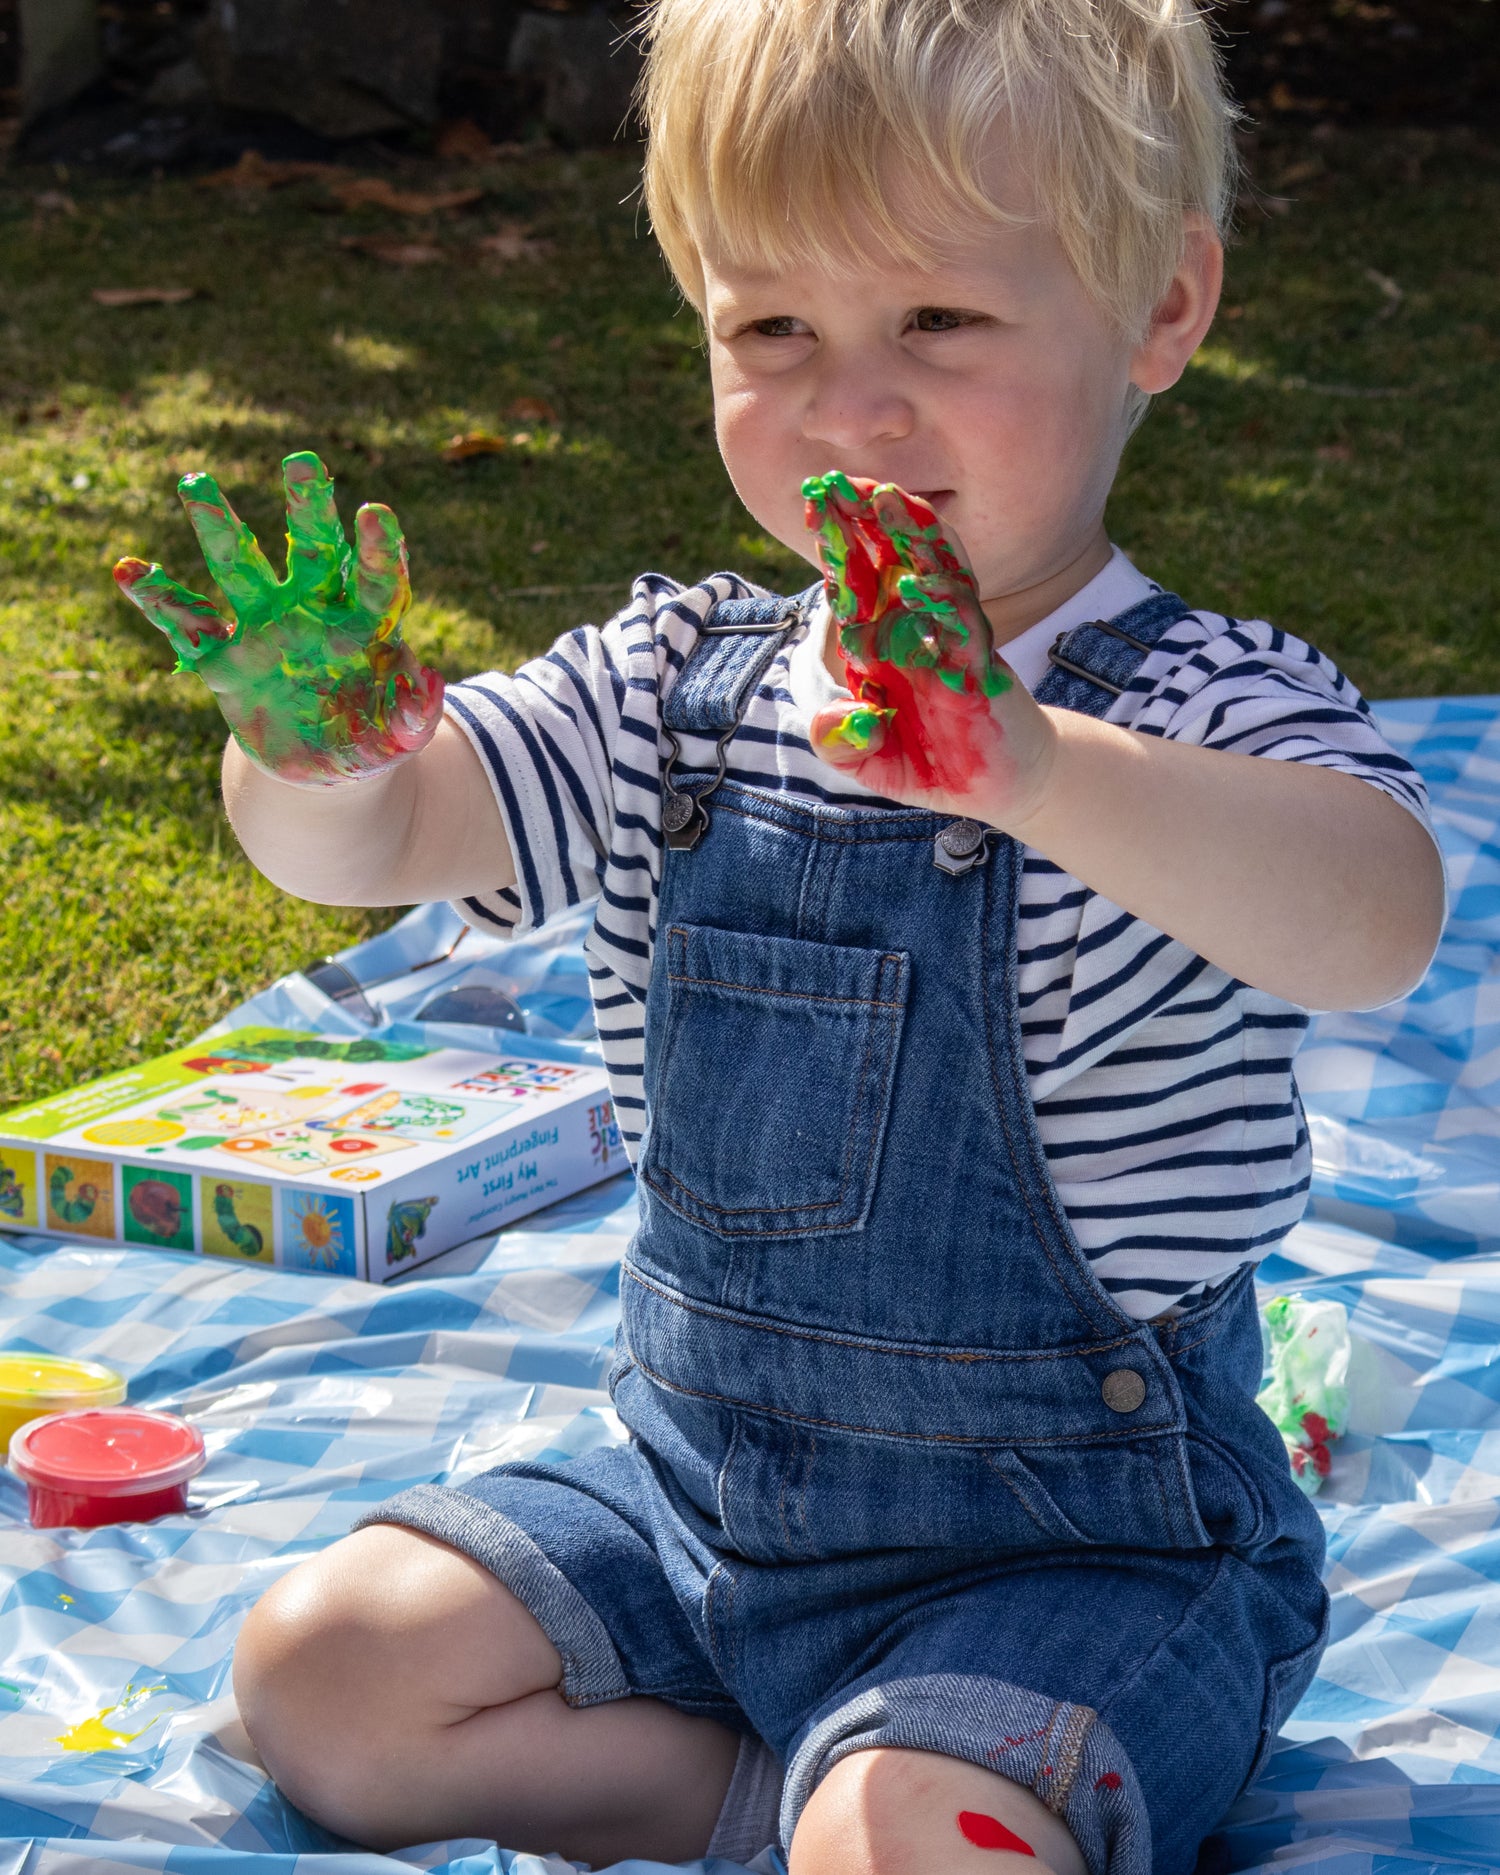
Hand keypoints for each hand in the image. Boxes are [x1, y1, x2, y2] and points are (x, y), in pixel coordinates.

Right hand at [114, 452, 443, 785]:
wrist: (322, 769)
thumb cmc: (371, 741)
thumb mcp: (400, 737)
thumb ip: (416, 714)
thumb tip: (428, 678)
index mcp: (365, 625)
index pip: (378, 579)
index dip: (378, 549)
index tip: (375, 512)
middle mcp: (313, 611)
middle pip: (313, 551)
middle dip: (308, 508)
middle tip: (303, 461)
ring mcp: (264, 629)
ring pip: (241, 569)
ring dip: (219, 526)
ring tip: (195, 482)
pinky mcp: (223, 661)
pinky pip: (187, 626)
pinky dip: (158, 601)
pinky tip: (129, 571)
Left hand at [802, 471, 1053, 823]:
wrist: (1001, 783)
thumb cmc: (932, 767)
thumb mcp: (873, 766)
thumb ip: (842, 748)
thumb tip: (826, 723)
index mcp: (877, 648)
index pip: (849, 591)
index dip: (833, 553)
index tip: (813, 510)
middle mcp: (910, 632)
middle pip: (882, 567)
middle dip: (859, 527)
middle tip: (833, 483)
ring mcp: (947, 639)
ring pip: (926, 574)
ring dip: (906, 538)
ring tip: (884, 497)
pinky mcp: (979, 659)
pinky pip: (963, 619)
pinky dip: (946, 597)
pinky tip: (924, 577)